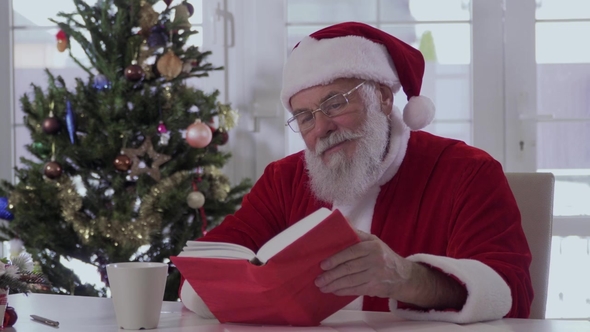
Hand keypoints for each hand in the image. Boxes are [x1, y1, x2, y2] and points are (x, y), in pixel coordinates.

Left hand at [314, 229, 467, 309]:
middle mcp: (375, 260)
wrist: (403, 276)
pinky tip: (334, 291)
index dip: (336, 258)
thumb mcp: (374, 241)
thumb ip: (357, 234)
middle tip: (318, 279)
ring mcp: (375, 275)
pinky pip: (355, 290)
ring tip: (322, 286)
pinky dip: (343, 291)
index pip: (351, 252)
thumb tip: (342, 221)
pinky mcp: (375, 288)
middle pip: (349, 268)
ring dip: (334, 285)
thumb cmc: (383, 255)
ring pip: (350, 281)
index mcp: (373, 246)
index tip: (323, 264)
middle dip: (331, 275)